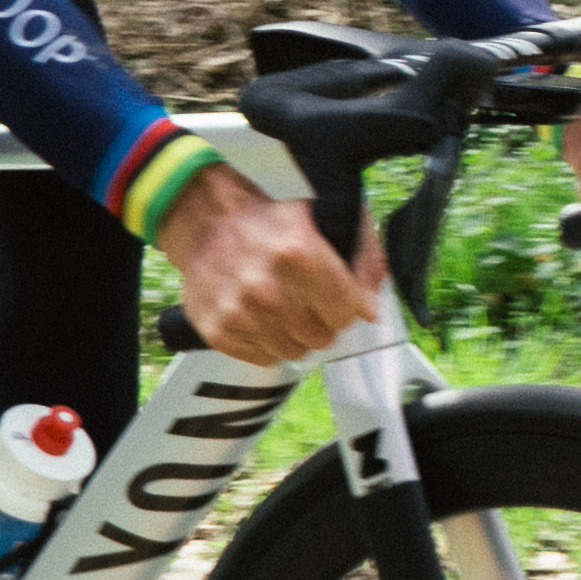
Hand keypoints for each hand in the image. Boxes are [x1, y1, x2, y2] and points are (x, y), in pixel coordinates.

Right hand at [154, 162, 383, 364]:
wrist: (208, 225)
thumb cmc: (269, 225)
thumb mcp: (323, 220)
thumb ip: (363, 257)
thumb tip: (372, 310)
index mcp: (298, 251)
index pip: (344, 310)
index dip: (348, 308)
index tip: (339, 301)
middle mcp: (266, 285)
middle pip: (321, 337)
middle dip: (322, 323)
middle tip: (309, 304)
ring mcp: (239, 312)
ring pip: (294, 352)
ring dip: (296, 336)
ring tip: (284, 310)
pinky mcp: (218, 331)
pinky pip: (265, 358)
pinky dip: (269, 343)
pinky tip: (261, 317)